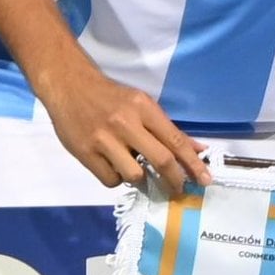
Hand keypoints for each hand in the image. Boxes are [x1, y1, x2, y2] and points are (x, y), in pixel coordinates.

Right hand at [38, 57, 205, 193]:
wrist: (69, 85)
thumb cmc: (110, 96)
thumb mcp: (141, 104)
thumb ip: (168, 129)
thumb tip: (198, 150)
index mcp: (143, 107)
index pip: (175, 140)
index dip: (193, 164)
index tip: (205, 180)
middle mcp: (125, 123)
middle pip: (160, 160)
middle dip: (175, 180)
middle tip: (179, 189)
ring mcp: (104, 139)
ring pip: (135, 174)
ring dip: (141, 179)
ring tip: (137, 171)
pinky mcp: (85, 152)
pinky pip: (110, 179)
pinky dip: (116, 178)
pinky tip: (113, 166)